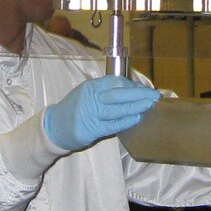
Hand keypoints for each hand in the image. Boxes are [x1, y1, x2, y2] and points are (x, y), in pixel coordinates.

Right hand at [42, 74, 160, 152]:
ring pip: (117, 109)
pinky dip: (126, 121)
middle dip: (139, 94)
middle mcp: (92, 97)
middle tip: (155, 96)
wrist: (54, 126)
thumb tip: (131, 89)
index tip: (145, 89)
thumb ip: (106, 91)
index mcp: (92, 86)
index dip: (132, 85)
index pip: (116, 81)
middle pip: (119, 93)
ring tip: (150, 105)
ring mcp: (92, 113)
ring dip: (136, 107)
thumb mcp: (87, 92)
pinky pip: (113, 124)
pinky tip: (137, 118)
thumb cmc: (75, 108)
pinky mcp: (93, 129)